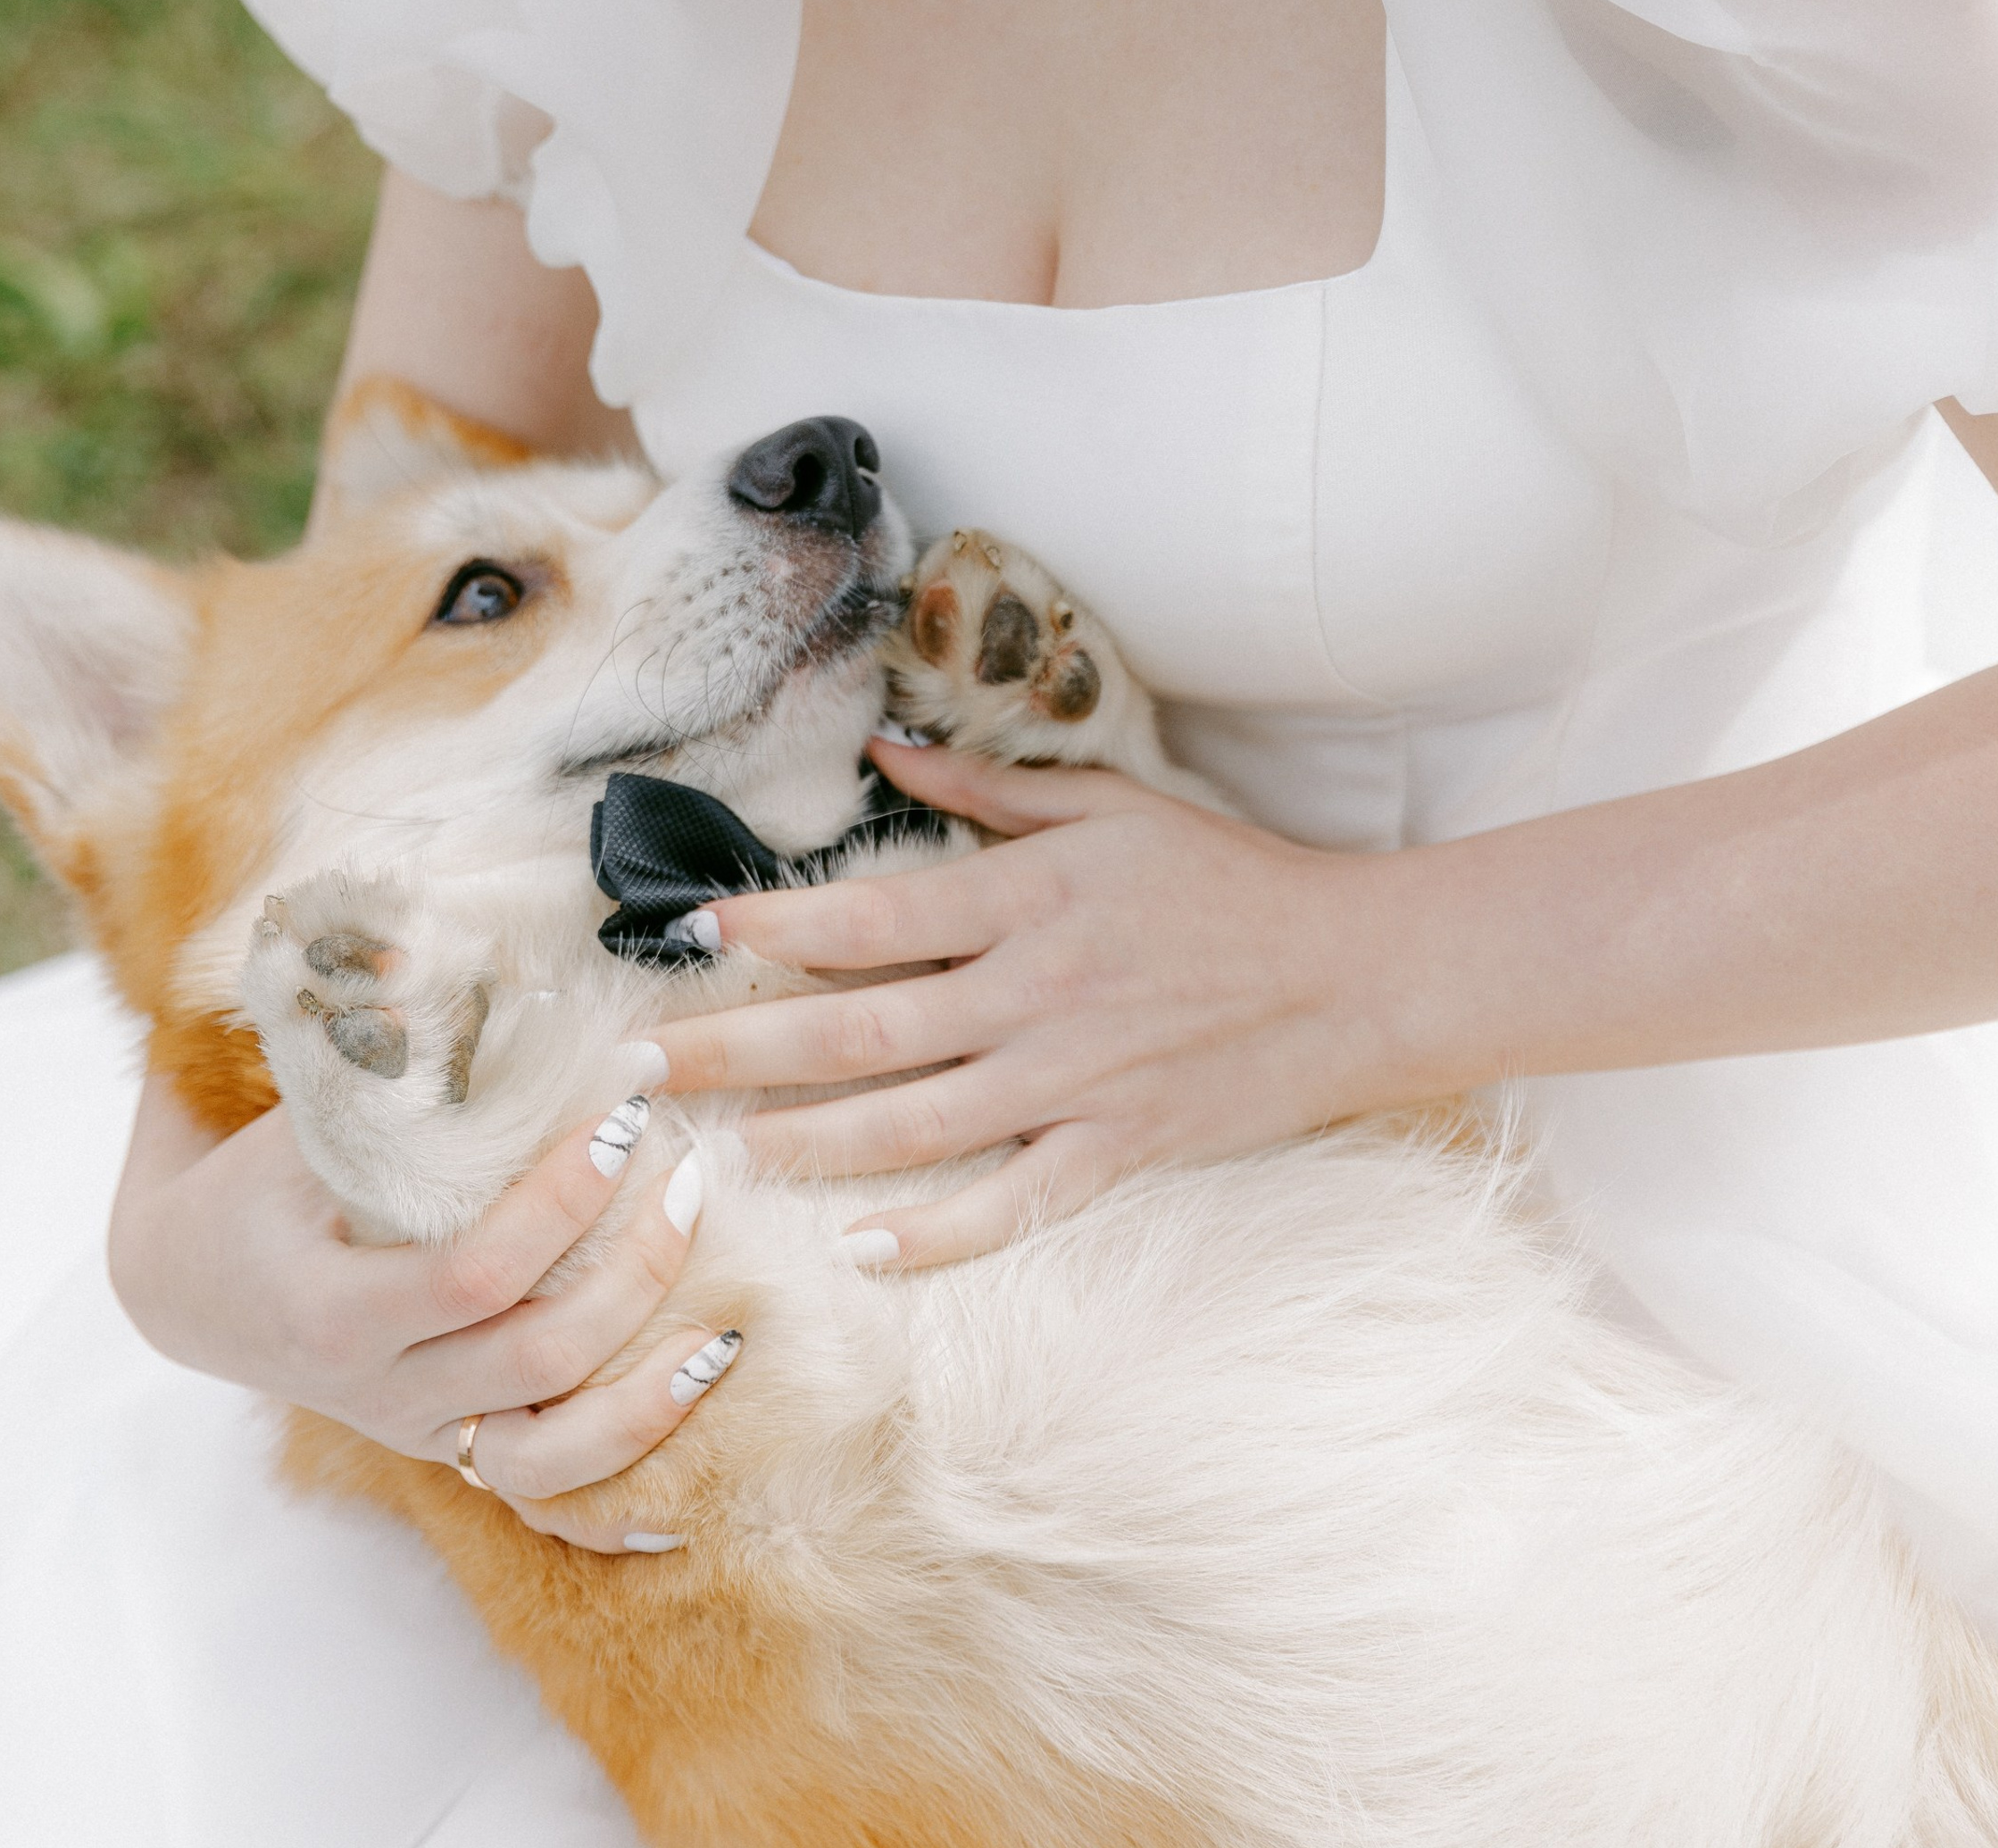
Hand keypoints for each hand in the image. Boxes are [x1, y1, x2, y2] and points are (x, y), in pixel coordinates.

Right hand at [107, 1074, 733, 1548]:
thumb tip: (474, 964)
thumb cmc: (258, 1180)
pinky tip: (692, 1488)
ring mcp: (418, 1436)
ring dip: (651, 1397)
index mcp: (335, 1309)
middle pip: (538, 1359)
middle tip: (689, 1177)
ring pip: (551, 1459)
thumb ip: (387, 1061)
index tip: (626, 1116)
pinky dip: (620, 1494)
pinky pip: (543, 1504)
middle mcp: (378, 1393)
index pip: (476, 1272)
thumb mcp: (305, 1118)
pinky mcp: (449, 1456)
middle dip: (635, 1271)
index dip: (564, 1202)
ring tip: (727, 1327)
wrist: (188, 1282)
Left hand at [646, 738, 1440, 1265]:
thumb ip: (990, 782)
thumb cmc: (1231, 878)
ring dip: (806, 1141)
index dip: (773, 928)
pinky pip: (1013, 1201)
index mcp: (1030, 895)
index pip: (873, 914)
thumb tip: (884, 750)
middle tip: (640, 1069)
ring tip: (716, 1153)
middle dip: (738, 1051)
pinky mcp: (1120, 1147)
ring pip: (914, 1123)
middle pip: (859, 1029)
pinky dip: (939, 1231)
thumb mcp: (1114, 805)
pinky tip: (863, 1246)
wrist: (1357, 973)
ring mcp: (1076, 1079)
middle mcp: (1036, 991)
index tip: (691, 936)